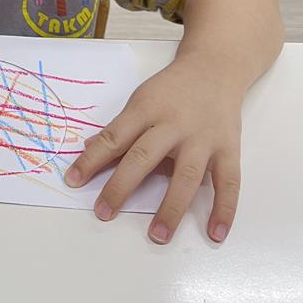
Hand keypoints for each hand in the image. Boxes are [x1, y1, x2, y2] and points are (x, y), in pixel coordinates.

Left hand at [65, 54, 242, 243]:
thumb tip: (89, 149)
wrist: (215, 67)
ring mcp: (203, 138)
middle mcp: (174, 124)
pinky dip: (224, 209)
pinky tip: (215, 233)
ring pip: (186, 177)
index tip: (73, 181)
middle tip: (103, 213)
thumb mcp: (141, 99)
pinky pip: (228, 182)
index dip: (91, 160)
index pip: (114, 137)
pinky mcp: (229, 149)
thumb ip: (120, 127)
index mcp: (146, 110)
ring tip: (157, 235)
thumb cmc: (172, 89)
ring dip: (171, 208)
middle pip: (144, 158)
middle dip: (121, 188)